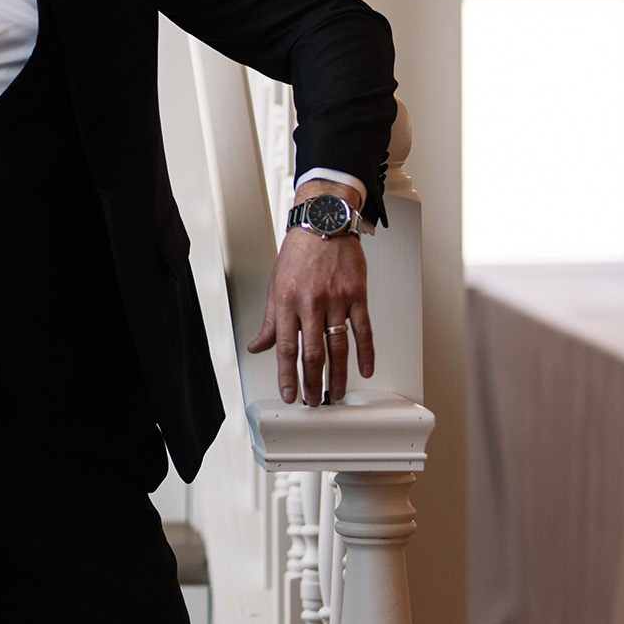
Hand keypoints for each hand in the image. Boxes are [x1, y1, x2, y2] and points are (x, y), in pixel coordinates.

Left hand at [247, 186, 374, 404]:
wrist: (324, 223)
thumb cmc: (299, 253)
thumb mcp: (275, 286)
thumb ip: (270, 321)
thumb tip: (258, 346)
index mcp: (286, 301)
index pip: (286, 347)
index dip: (287, 375)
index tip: (289, 394)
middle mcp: (311, 302)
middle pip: (312, 352)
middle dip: (312, 382)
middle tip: (314, 400)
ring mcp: (336, 299)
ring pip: (338, 346)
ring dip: (337, 374)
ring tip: (335, 392)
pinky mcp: (357, 295)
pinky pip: (363, 329)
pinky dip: (366, 352)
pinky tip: (365, 369)